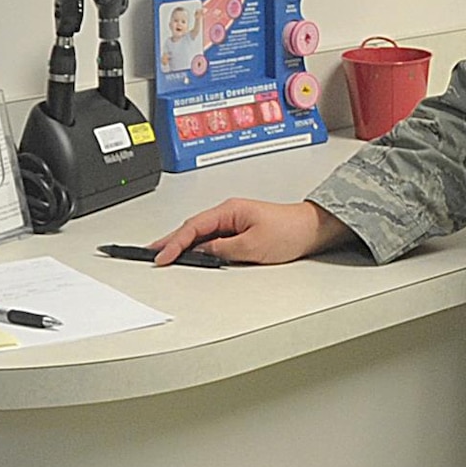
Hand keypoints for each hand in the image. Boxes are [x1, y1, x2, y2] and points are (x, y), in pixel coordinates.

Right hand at [150, 199, 353, 265]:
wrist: (314, 229)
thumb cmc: (291, 231)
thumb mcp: (253, 245)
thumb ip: (223, 249)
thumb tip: (202, 252)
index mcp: (230, 210)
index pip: (193, 227)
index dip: (174, 243)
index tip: (160, 256)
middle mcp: (230, 212)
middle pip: (192, 228)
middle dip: (171, 241)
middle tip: (151, 255)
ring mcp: (234, 220)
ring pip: (201, 232)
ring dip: (184, 244)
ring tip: (165, 256)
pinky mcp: (240, 229)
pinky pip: (213, 237)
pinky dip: (199, 245)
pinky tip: (192, 253)